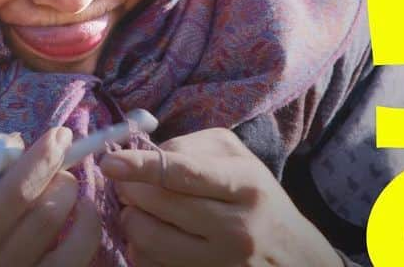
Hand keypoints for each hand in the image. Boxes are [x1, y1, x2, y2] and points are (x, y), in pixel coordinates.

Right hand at [0, 126, 101, 266]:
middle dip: (59, 172)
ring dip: (71, 194)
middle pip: (45, 210)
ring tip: (60, 181)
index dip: (42, 158)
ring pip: (65, 232)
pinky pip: (78, 258)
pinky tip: (79, 211)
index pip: (13, 193)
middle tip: (57, 155)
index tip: (57, 135)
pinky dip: (88, 227)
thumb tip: (13, 144)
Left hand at [100, 127, 341, 266]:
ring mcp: (221, 263)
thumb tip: (145, 156)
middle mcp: (236, 229)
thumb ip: (192, 149)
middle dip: (131, 190)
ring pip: (149, 239)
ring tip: (139, 209)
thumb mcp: (238, 161)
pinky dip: (140, 247)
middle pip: (159, 205)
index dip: (140, 166)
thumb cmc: (258, 198)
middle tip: (126, 183)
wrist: (293, 258)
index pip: (182, 173)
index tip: (110, 161)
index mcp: (245, 186)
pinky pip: (152, 264)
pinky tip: (153, 235)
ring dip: (131, 218)